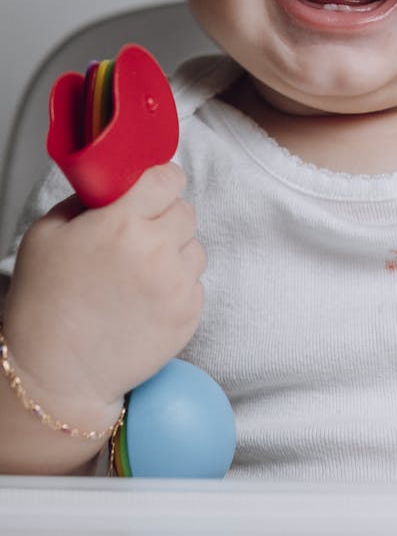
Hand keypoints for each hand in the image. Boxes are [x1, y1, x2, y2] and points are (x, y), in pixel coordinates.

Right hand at [3, 163, 204, 417]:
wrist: (55, 374)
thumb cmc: (44, 303)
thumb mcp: (47, 233)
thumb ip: (87, 199)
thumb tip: (117, 184)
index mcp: (120, 222)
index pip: (168, 178)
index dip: (161, 182)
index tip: (154, 190)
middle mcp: (155, 249)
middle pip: (185, 211)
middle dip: (165, 219)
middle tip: (139, 238)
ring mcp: (176, 284)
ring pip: (194, 247)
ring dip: (174, 253)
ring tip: (140, 275)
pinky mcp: (189, 314)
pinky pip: (196, 282)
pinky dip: (178, 286)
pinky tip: (146, 300)